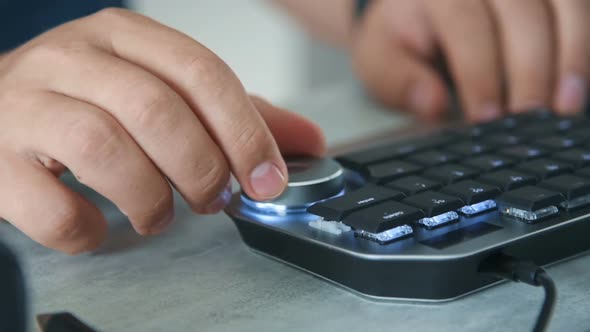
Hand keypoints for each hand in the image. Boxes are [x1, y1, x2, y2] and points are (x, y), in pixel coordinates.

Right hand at [0, 8, 324, 253]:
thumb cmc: (86, 102)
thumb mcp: (161, 90)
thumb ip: (234, 115)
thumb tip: (309, 142)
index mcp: (124, 37)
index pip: (201, 73)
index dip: (244, 132)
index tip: (267, 179)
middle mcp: (72, 59)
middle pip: (157, 111)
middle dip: (201, 169)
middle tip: (213, 199)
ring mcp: (26, 106)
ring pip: (105, 150)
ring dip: (150, 198)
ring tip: (158, 215)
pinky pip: (50, 205)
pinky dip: (88, 229)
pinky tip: (100, 226)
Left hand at [352, 0, 589, 121]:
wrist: (413, 9)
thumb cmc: (401, 38)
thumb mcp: (381, 60)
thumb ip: (400, 80)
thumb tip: (432, 104)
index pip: (465, 23)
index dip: (479, 71)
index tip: (486, 117)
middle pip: (521, 10)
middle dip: (529, 69)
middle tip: (530, 118)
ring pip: (564, 2)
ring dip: (572, 53)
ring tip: (567, 104)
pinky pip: (580, 5)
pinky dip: (584, 41)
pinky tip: (579, 81)